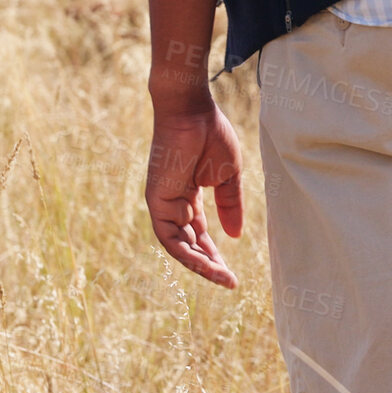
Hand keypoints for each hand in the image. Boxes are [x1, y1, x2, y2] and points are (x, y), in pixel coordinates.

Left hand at [145, 95, 245, 287]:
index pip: (199, 233)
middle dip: (209, 265)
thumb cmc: (211, 134)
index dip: (215, 254)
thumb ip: (230, 205)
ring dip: (199, 264)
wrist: (192, 111)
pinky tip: (206, 263)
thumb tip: (235, 236)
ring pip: (178, 246)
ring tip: (223, 277)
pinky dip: (187, 253)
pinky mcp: (156, 201)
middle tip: (229, 281)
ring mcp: (163, 203)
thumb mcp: (228, 177)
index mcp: (188, 196)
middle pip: (189, 244)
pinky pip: (170, 236)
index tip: (232, 274)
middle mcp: (173, 203)